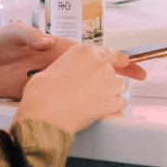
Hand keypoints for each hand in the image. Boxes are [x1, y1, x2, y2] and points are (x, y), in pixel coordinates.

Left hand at [0, 22, 143, 99]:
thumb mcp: (11, 32)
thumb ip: (28, 35)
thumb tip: (46, 41)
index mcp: (56, 46)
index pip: (90, 50)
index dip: (112, 54)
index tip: (131, 60)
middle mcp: (57, 63)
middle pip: (94, 69)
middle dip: (117, 73)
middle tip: (139, 77)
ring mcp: (51, 79)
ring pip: (83, 85)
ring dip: (102, 89)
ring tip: (121, 96)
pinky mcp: (40, 93)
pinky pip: (64, 98)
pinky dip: (80, 102)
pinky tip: (91, 108)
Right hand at [12, 43, 133, 132]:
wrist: (44, 115)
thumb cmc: (43, 94)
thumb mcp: (54, 69)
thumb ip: (72, 66)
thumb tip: (74, 74)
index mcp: (85, 52)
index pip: (108, 53)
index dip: (116, 58)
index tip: (124, 61)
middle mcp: (100, 64)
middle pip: (111, 72)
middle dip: (102, 82)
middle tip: (87, 93)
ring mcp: (109, 83)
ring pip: (116, 87)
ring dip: (107, 94)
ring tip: (88, 103)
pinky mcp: (113, 101)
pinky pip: (119, 103)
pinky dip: (111, 108)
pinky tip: (95, 112)